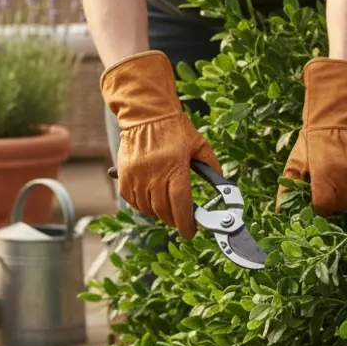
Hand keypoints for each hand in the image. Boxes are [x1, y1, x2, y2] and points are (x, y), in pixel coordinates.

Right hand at [101, 51, 220, 238]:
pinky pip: (131, 200)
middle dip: (174, 220)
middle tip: (181, 220)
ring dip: (158, 213)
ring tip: (166, 208)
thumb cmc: (174, 129)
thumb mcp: (199, 145)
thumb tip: (221, 183)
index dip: (186, 223)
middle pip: (164, 211)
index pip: (181, 206)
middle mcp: (154, 174)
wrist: (146, 114)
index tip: (190, 231)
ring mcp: (137, 176)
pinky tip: (150, 200)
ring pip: (147, 208)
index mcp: (175, 168)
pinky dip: (141, 205)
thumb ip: (211, 166)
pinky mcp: (124, 175)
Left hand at [279, 57, 346, 214]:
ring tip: (337, 179)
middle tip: (325, 185)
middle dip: (330, 200)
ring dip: (345, 196)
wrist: (338, 117)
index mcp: (324, 177)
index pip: (323, 208)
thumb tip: (280, 210)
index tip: (314, 195)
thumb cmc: (313, 139)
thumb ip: (288, 186)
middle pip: (338, 207)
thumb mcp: (296, 161)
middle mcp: (345, 179)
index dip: (317, 205)